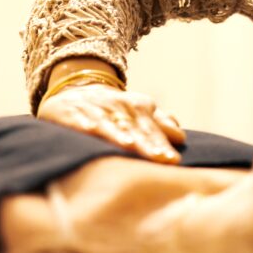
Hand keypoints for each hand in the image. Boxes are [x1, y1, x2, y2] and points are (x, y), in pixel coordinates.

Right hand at [36, 84, 184, 162]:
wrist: (76, 91)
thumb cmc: (114, 109)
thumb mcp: (138, 112)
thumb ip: (159, 124)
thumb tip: (181, 137)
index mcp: (138, 106)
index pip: (152, 129)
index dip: (162, 144)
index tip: (173, 160)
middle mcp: (119, 106)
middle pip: (135, 128)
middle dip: (147, 144)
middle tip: (161, 159)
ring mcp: (95, 109)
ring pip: (109, 124)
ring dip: (119, 134)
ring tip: (130, 145)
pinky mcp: (72, 112)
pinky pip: (79, 118)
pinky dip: (84, 123)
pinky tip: (90, 129)